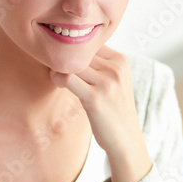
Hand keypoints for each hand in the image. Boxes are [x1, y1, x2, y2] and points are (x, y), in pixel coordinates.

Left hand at [50, 47, 152, 181]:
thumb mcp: (115, 81)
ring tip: (58, 78)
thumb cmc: (115, 110)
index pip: (90, 42)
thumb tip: (72, 47)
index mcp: (122, 61)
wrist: (126, 139)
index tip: (68, 62)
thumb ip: (100, 64)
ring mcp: (107, 83)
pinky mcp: (95, 97)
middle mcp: (116, 69)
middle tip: (56, 68)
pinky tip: (58, 84)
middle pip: (80, 51)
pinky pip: (67, 78)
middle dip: (65, 59)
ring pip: (71, 62)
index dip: (75, 51)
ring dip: (58, 68)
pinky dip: (57, 78)